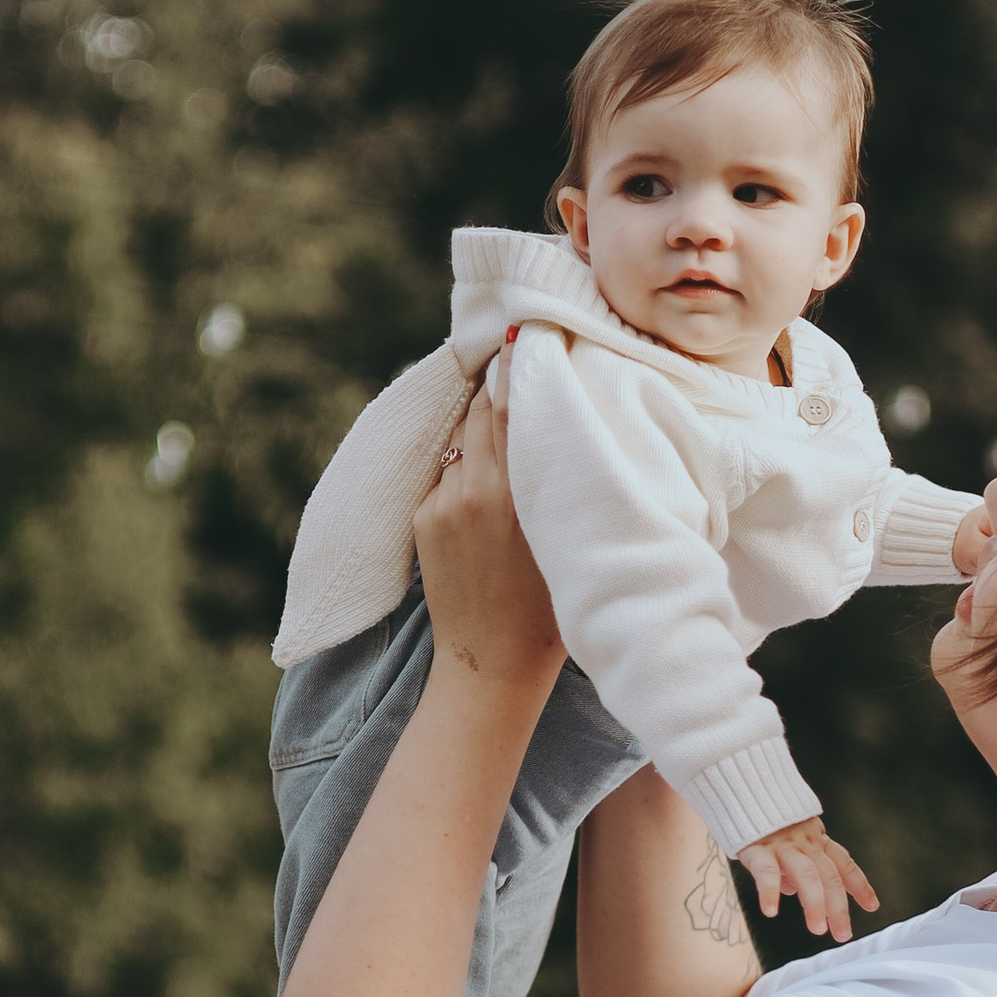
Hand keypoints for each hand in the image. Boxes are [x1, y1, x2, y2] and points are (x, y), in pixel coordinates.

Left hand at [411, 384, 565, 707]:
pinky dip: (464, 467)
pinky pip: (446, 473)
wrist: (492, 665)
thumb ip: (560, 480)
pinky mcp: (425, 518)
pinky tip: (484, 484)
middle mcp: (478, 489)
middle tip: (517, 354)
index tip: (528, 332)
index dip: (521, 364)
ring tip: (503, 422)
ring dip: (481, 426)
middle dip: (500, 385)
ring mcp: (445, 502)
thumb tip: (563, 423)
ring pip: (464, 438)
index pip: (516, 405)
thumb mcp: (571, 537)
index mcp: (521, 492)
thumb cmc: (553, 610)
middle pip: (484, 410)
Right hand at [739, 816, 879, 942]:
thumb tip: (790, 890)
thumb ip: (792, 865)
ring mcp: (783, 844)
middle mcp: (805, 841)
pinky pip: (767, 872)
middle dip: (838, 907)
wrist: (739, 784)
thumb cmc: (761, 819)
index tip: (872, 906)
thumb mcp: (786, 840)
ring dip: (815, 903)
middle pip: (830, 875)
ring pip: (807, 874)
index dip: (859, 885)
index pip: (844, 863)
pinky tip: (771, 911)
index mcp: (815, 838)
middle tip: (842, 934)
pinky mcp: (757, 847)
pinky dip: (770, 892)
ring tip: (818, 929)